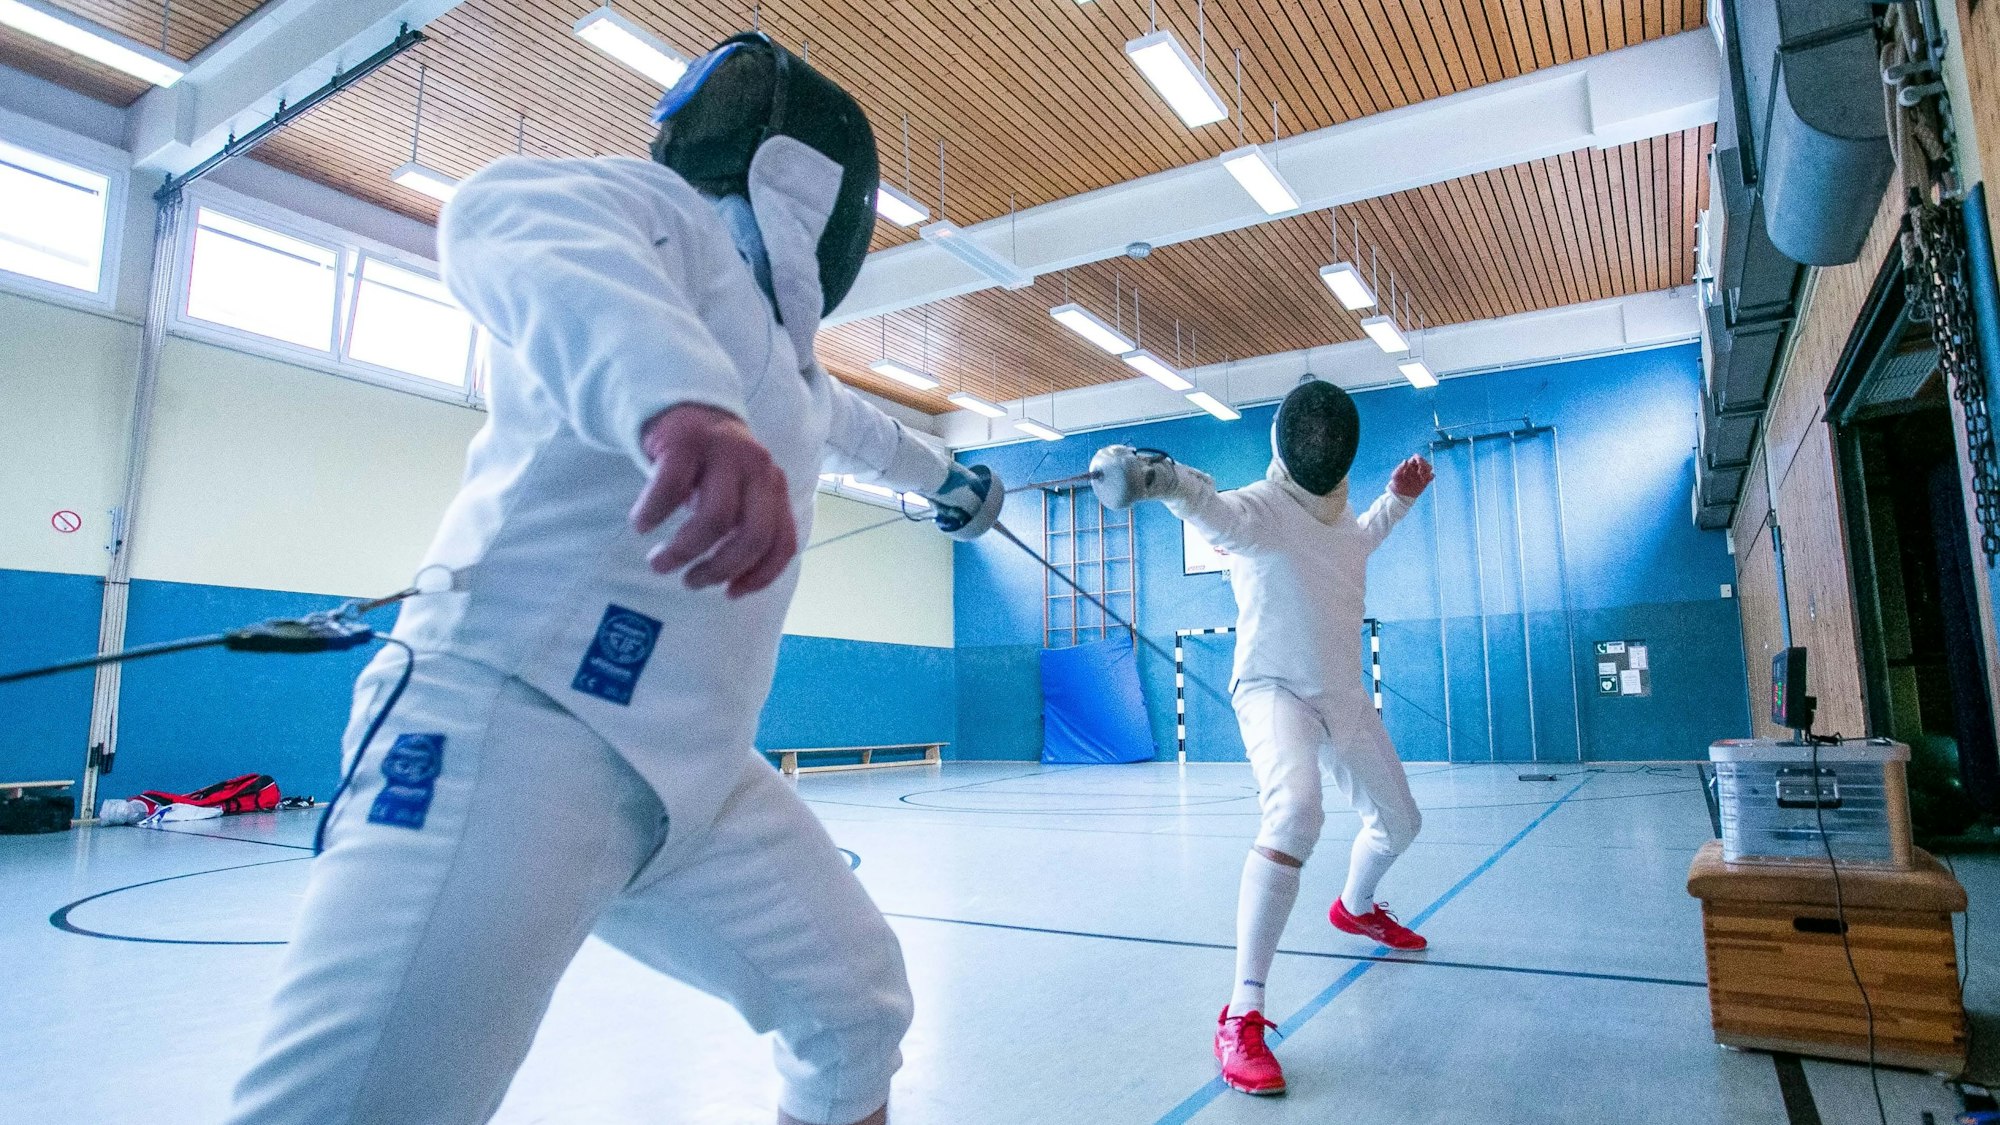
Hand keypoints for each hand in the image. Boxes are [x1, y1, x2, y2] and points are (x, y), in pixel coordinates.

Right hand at [630, 404, 797, 597]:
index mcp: (773, 487)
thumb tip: (733, 580)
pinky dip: (653, 514)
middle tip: (690, 582)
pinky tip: (641, 525)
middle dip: (719, 569)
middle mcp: (758, 469)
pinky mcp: (687, 441)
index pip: (782, 543)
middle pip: (751, 536)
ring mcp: (724, 453)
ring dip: (684, 551)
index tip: (730, 594)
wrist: (683, 402)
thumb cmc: (708, 464)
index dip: (760, 576)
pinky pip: (670, 489)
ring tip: (659, 562)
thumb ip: (743, 526)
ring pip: (714, 519)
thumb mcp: (737, 493)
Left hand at [1389, 455, 1433, 498]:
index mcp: (1410, 464)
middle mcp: (1417, 468)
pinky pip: (1432, 475)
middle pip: (1425, 461)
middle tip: (1420, 472)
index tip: (1419, 463)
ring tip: (1422, 477)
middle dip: (1424, 465)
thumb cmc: (1397, 483)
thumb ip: (1399, 468)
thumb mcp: (1395, 476)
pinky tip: (1425, 481)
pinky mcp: (1425, 480)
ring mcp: (1421, 474)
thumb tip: (1405, 460)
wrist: (1401, 494)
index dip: (1419, 458)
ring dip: (1427, 471)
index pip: (1417, 457)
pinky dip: (1431, 476)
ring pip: (1429, 467)